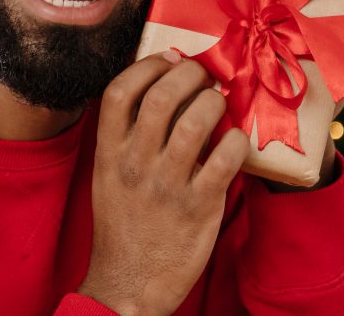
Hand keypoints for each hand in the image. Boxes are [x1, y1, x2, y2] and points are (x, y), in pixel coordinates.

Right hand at [80, 51, 250, 314]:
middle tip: (204, 75)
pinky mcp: (199, 207)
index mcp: (109, 153)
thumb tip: (166, 88)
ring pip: (195, 121)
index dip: (148, 65)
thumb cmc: (123, 224)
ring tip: (219, 102)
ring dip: (214, 101)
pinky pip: (224, 158)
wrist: (128, 286)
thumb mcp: (109, 176)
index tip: (169, 58)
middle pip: (162, 96)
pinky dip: (234, 139)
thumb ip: (128, 137)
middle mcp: (135, 164)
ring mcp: (167, 185)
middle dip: (190, 73)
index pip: (120, 91)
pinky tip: (233, 139)